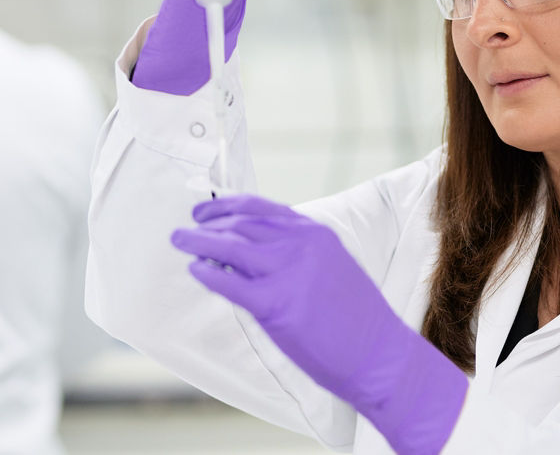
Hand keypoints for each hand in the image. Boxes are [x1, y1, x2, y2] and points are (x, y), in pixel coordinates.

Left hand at [171, 194, 467, 454]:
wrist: (379, 354)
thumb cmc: (356, 318)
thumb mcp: (333, 267)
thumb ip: (300, 253)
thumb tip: (256, 248)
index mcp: (315, 233)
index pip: (261, 208)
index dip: (228, 206)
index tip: (208, 212)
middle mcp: (300, 246)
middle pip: (240, 224)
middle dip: (207, 224)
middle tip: (185, 229)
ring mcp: (288, 274)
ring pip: (229, 247)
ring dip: (199, 242)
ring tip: (180, 242)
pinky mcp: (275, 306)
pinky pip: (229, 283)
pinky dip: (207, 274)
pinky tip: (196, 271)